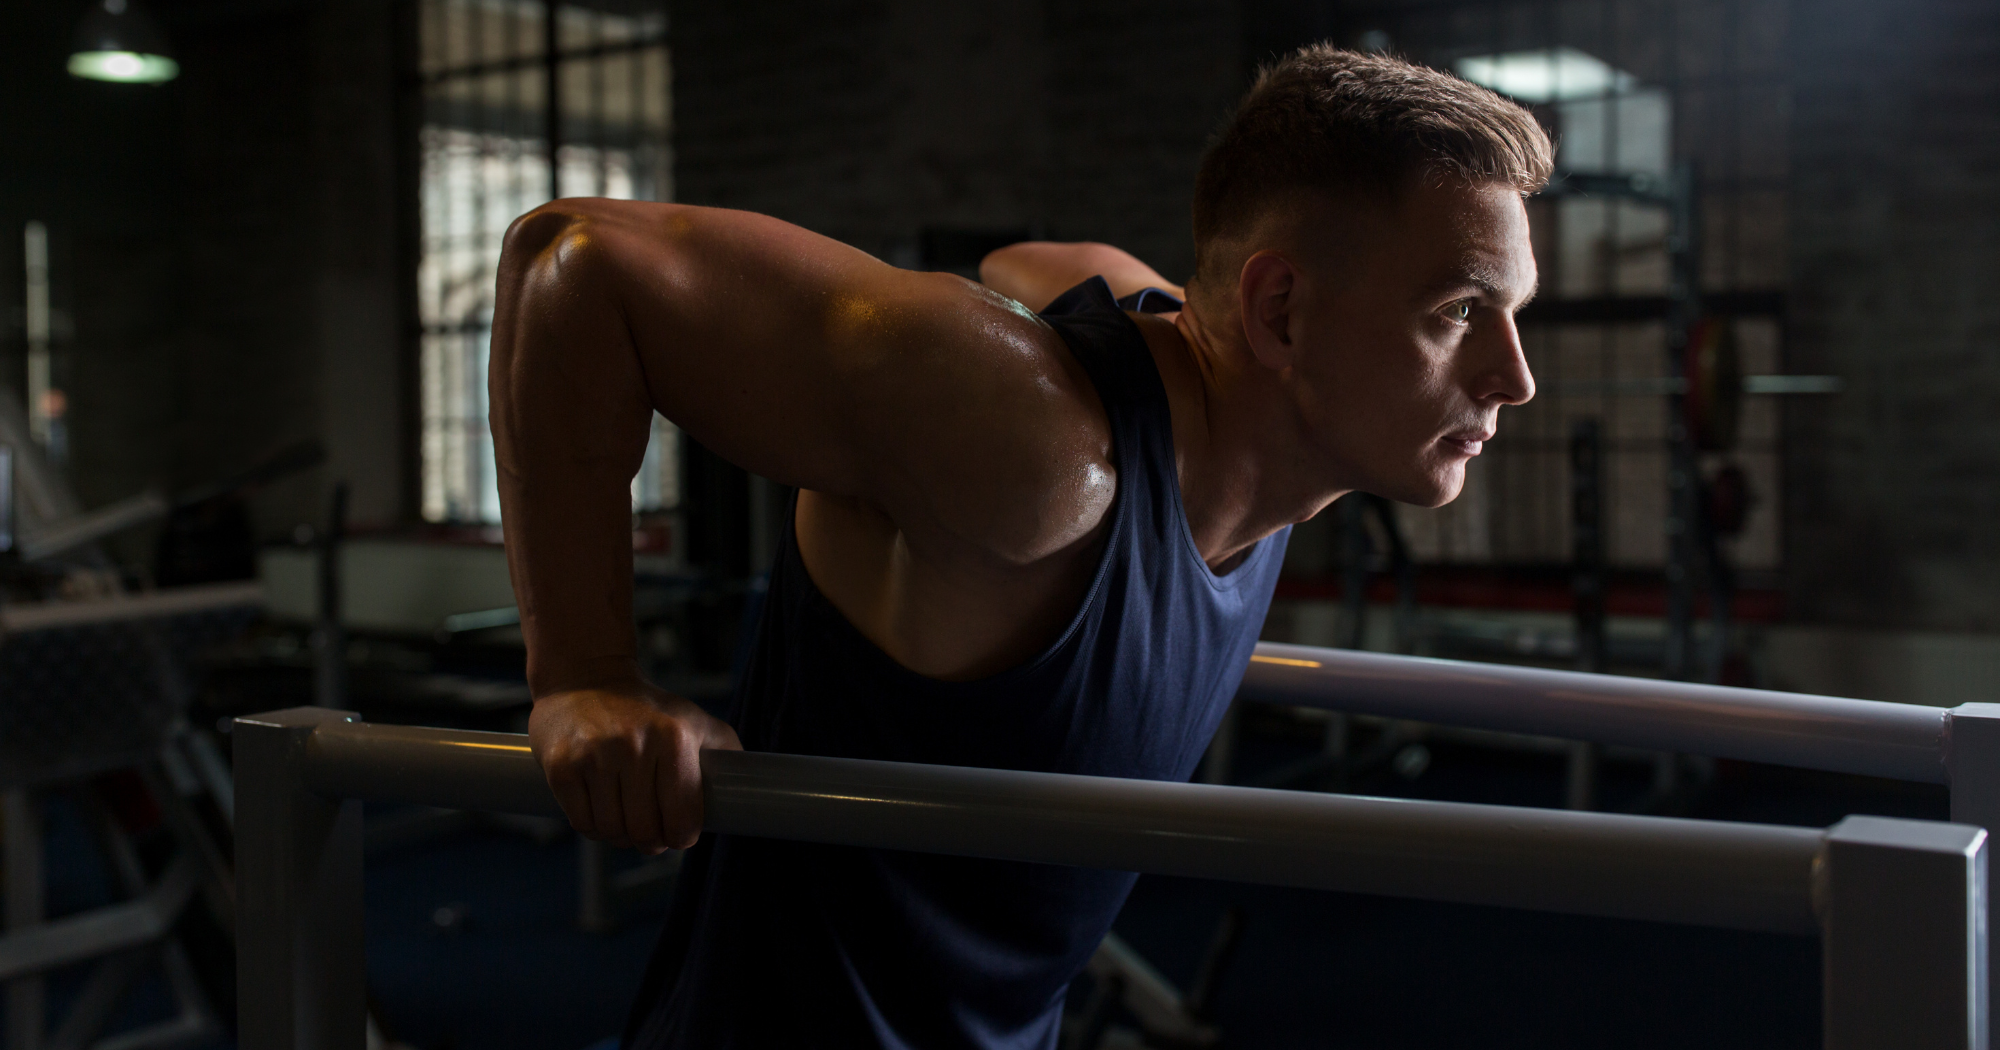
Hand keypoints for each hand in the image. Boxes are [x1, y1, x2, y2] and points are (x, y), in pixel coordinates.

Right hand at [528, 683, 742, 851]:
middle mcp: (634, 744)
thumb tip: (752, 785)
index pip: (683, 817)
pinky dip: (593, 828)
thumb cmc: (646, 708)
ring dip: (620, 836)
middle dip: (651, 842)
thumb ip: (726, 748)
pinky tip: (600, 810)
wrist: (585, 678)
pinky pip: (581, 823)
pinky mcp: (561, 766)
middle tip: (651, 834)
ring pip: (612, 831)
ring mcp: (593, 755)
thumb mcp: (693, 719)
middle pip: (646, 830)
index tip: (679, 834)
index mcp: (674, 736)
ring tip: (625, 819)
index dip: (682, 836)